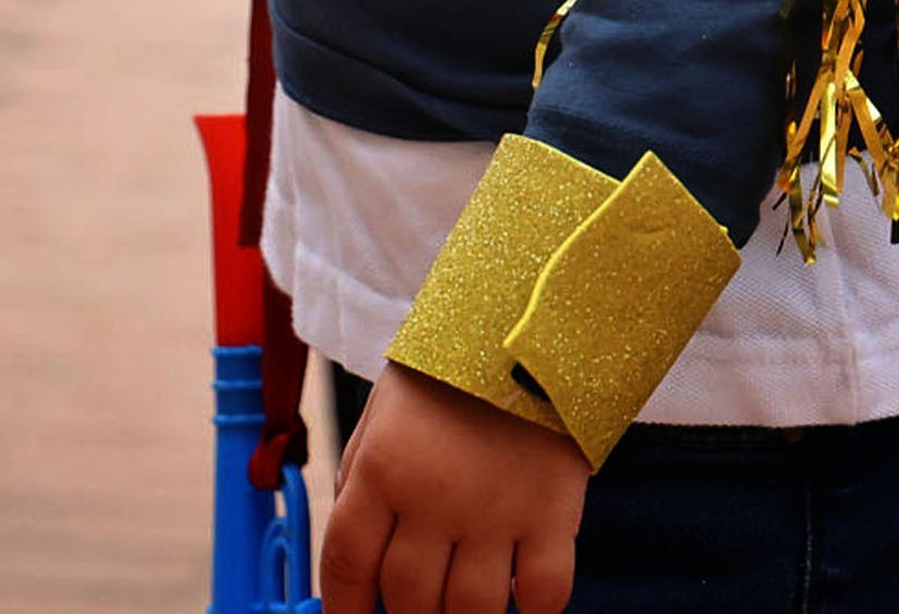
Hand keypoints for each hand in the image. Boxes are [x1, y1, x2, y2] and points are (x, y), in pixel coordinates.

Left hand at [321, 362, 589, 613]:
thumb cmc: (452, 370)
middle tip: (418, 604)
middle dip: (406, 613)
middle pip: (407, 599)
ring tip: (463, 603)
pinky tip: (520, 599)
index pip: (346, 566)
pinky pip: (542, 594)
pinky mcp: (553, 509)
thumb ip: (361, 480)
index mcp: (384, 466)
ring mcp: (497, 507)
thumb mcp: (386, 411)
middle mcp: (434, 495)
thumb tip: (353, 565)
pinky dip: (531, 612)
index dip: (345, 611)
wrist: (532, 314)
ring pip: (470, 610)